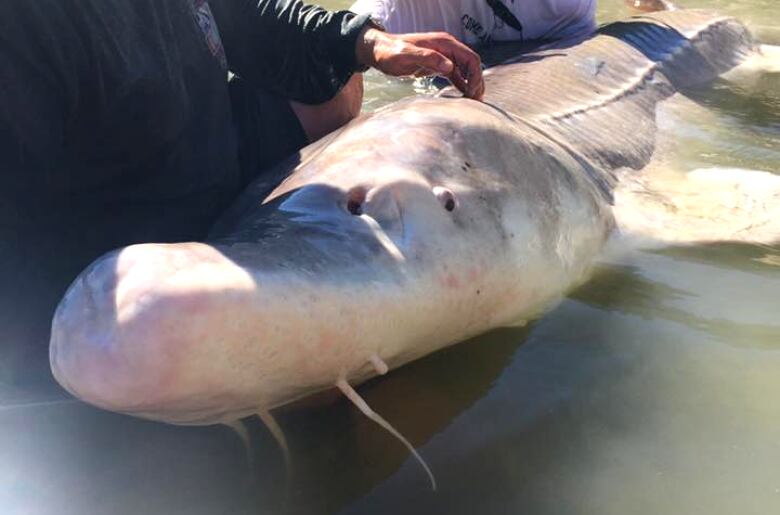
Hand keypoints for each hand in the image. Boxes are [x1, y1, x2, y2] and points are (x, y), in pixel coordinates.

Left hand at [356, 28, 484, 100]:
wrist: (379, 51)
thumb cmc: (391, 52)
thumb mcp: (407, 55)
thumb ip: (428, 58)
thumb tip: (450, 67)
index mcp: (445, 44)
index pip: (470, 58)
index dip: (475, 75)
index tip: (473, 92)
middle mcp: (447, 49)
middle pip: (471, 65)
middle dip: (476, 82)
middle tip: (477, 101)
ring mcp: (443, 57)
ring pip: (465, 71)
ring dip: (471, 85)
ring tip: (474, 102)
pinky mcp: (436, 66)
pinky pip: (455, 75)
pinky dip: (461, 85)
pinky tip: (463, 97)